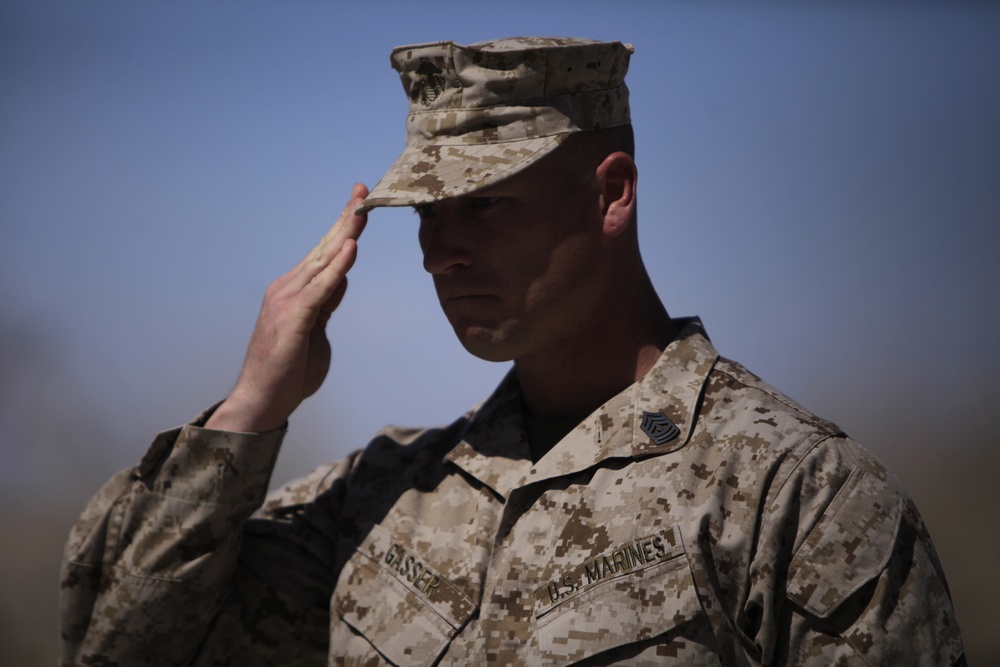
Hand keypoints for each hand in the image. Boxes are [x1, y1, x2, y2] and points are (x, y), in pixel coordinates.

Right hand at [206, 183, 368, 432]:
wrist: (262, 401)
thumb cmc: (287, 370)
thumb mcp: (315, 330)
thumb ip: (325, 304)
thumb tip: (340, 279)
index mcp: (293, 291)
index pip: (323, 252)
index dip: (341, 227)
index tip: (359, 203)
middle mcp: (287, 289)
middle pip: (323, 248)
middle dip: (345, 219)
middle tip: (362, 190)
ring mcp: (287, 302)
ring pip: (323, 261)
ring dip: (344, 235)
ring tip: (362, 211)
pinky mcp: (293, 319)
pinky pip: (321, 288)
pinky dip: (337, 268)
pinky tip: (351, 250)